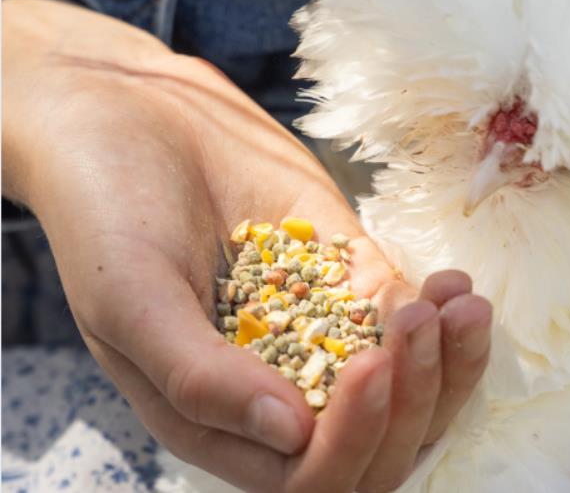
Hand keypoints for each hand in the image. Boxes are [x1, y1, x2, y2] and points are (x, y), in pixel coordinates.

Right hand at [2, 0, 491, 491]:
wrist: (133, 116)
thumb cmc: (106, 210)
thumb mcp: (132, 300)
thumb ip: (200, 377)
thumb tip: (291, 440)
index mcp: (217, 415)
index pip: (305, 475)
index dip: (348, 443)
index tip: (366, 370)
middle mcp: (275, 383)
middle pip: (372, 439)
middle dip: (412, 400)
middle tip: (418, 329)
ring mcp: (317, 325)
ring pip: (405, 383)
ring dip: (446, 360)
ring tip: (461, 307)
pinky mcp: (344, 269)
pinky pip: (402, 308)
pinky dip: (437, 307)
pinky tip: (454, 285)